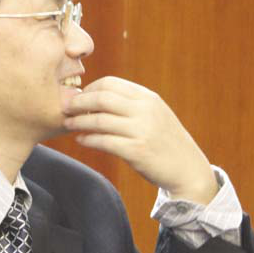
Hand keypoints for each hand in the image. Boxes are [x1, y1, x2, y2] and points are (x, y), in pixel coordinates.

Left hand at [63, 76, 217, 204]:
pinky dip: (88, 139)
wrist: (188, 169)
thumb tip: (97, 98)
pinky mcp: (136, 151)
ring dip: (79, 122)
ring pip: (99, 120)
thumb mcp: (154, 115)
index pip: (110, 83)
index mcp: (148, 98)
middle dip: (79, 102)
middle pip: (102, 98)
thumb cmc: (166, 142)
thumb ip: (131, 105)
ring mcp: (141, 130)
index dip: (89, 89)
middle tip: (65, 108)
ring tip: (69, 124)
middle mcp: (145, 110)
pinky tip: (81, 140)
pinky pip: (104, 141)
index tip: (79, 98)